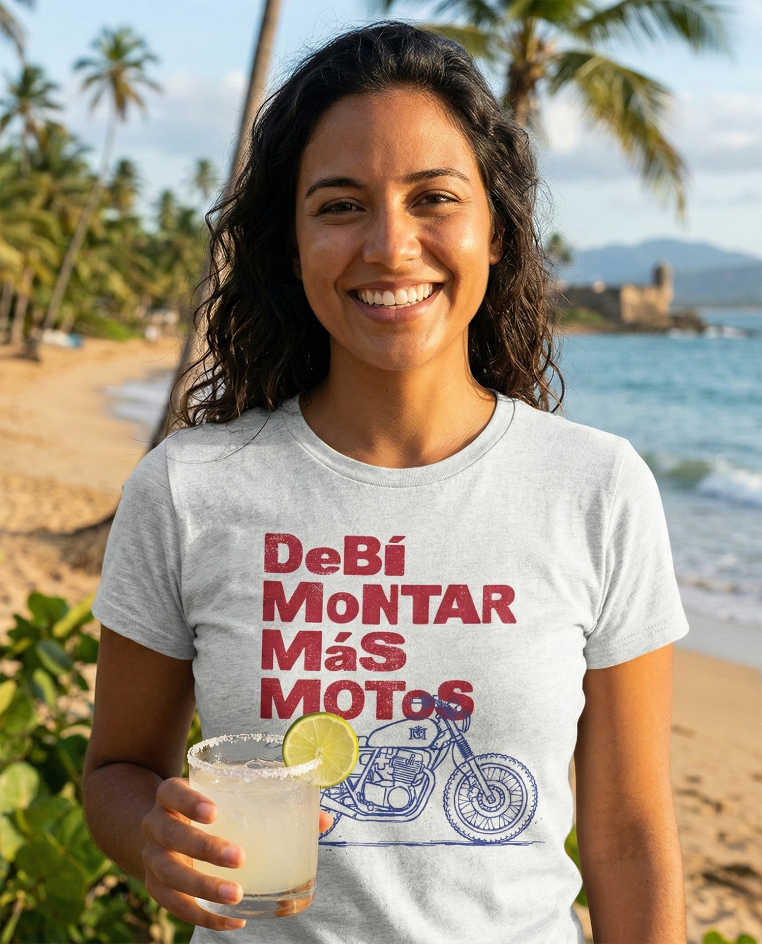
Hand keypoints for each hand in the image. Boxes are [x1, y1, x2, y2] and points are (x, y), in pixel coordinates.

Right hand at [141, 777, 334, 930]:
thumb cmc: (208, 809)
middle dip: (204, 848)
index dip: (189, 801)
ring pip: (169, 876)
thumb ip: (271, 801)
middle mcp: (155, 825)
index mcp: (171, 796)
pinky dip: (204, 917)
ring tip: (236, 896)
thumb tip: (323, 820)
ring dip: (203, 887)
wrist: (161, 829)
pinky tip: (234, 922)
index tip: (214, 811)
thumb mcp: (227, 795)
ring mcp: (152, 859)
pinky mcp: (157, 888)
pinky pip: (176, 907)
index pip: (172, 792)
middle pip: (170, 836)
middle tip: (239, 858)